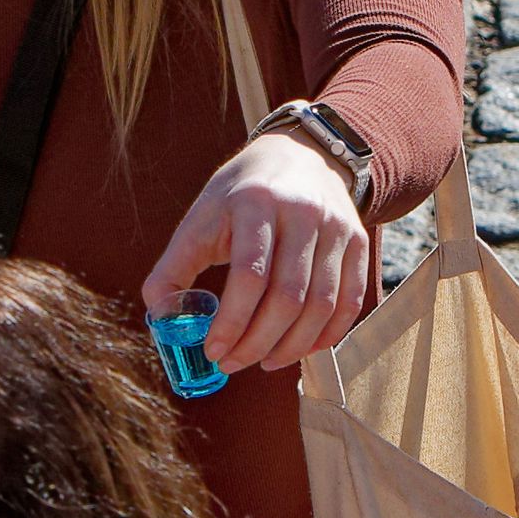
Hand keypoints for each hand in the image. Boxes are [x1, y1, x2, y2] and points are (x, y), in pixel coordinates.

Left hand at [143, 133, 369, 371]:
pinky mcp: (358, 242)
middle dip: (257, 342)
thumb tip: (161, 317)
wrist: (300, 154)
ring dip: (291, 347)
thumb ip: (174, 266)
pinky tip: (300, 348)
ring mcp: (336, 228)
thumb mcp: (201, 216)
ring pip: (321, 305)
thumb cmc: (240, 195)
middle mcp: (302, 213)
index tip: (213, 351)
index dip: (231, 322)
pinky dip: (326, 335)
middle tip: (233, 363)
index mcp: (256, 203)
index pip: (249, 275)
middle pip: (287, 296)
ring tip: (263, 361)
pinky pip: (350, 302)